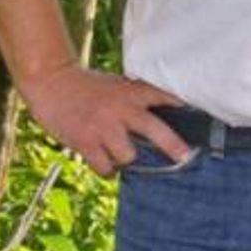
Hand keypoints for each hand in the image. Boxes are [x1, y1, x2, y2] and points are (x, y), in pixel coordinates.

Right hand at [18, 63, 187, 176]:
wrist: (51, 82)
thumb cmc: (85, 86)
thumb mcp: (114, 86)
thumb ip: (132, 99)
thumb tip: (156, 119)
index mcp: (129, 92)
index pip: (162, 96)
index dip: (181, 105)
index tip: (199, 114)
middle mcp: (120, 109)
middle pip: (155, 129)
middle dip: (173, 145)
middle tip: (187, 156)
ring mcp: (104, 126)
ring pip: (128, 156)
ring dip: (124, 159)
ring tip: (115, 151)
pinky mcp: (86, 141)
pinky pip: (106, 168)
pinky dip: (106, 169)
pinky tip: (101, 161)